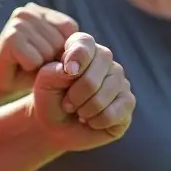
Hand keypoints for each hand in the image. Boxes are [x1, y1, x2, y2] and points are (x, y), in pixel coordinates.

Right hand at [0, 3, 78, 98]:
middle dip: (51, 59)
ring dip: (40, 66)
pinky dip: (29, 69)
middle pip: (60, 42)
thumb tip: (76, 53)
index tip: (47, 57)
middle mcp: (29, 11)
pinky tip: (18, 65)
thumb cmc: (28, 69)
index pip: (70, 29)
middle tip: (34, 62)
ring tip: (26, 63)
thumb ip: (69, 48)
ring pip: (48, 52)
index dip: (64, 49)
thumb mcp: (54, 55)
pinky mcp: (10, 37)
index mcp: (42, 11)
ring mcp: (18, 22)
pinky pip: (35, 60)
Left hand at [31, 32, 134, 151]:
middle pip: (96, 72)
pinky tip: (91, 121)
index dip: (77, 57)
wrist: (56, 127)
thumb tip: (72, 69)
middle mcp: (105, 60)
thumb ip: (53, 71)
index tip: (67, 71)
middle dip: (76, 94)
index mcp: (83, 48)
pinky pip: (115, 112)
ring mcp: (119, 80)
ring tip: (78, 112)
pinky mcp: (127, 102)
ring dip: (85, 109)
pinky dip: (97, 121)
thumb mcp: (43, 84)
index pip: (85, 43)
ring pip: (106, 93)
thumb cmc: (49, 100)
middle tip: (67, 104)